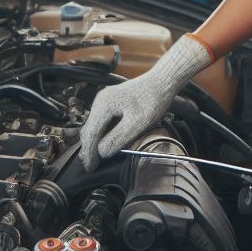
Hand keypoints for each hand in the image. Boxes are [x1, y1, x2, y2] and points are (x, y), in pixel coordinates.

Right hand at [78, 34, 211, 169]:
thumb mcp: (137, 124)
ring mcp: (104, 100)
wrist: (162, 81)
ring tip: (97, 159)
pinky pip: (101, 121)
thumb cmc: (152, 102)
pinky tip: (105, 143)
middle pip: (89, 130)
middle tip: (92, 167)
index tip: (91, 169)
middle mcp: (100, 101)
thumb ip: (117, 138)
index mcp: (103, 106)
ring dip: (94, 142)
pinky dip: (101, 134)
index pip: (90, 134)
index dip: (89, 154)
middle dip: (89, 149)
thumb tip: (101, 152)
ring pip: (94, 125)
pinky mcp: (111, 101)